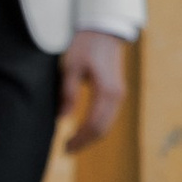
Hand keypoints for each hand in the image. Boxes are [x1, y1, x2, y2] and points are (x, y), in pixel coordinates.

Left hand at [62, 29, 129, 153]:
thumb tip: (62, 119)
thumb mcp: (71, 67)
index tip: (65, 147)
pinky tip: (83, 130)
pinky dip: (97, 127)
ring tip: (73, 143)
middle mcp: (117, 96)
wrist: (104, 31)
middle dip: (85, 142)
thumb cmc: (85, 47)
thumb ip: (68, 93)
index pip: (93, 124)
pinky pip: (109, 117)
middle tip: (66, 150)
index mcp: (106, 91)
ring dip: (91, 137)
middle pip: (102, 129)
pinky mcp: (117, 93)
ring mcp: (119, 95)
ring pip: (107, 125)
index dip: (79, 139)